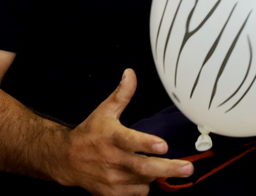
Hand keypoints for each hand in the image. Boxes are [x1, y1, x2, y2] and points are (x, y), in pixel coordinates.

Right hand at [56, 69, 193, 195]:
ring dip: (154, 174)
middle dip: (168, 168)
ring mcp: (113, 180)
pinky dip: (143, 186)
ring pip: (145, 181)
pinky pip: (138, 194)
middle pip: (145, 167)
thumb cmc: (90, 133)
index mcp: (112, 137)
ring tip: (151, 164)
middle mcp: (113, 160)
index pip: (131, 141)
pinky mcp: (112, 194)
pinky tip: (138, 177)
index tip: (163, 146)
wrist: (66, 159)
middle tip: (188, 168)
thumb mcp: (104, 111)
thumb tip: (131, 73)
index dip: (147, 144)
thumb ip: (122, 94)